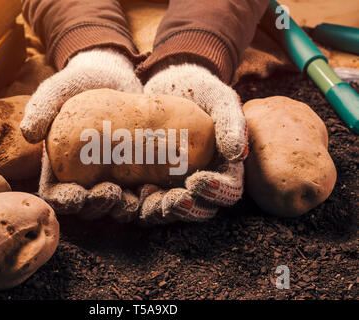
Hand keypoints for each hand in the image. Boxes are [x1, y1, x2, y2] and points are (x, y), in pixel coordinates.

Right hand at [22, 48, 142, 217]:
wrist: (116, 74)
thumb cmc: (80, 84)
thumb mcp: (57, 90)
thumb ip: (41, 108)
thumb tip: (28, 134)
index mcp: (64, 169)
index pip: (61, 195)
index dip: (67, 201)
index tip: (77, 196)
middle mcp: (90, 180)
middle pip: (93, 207)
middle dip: (102, 206)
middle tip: (112, 195)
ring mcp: (118, 178)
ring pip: (123, 206)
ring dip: (132, 209)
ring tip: (139, 198)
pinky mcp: (143, 173)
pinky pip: (151, 192)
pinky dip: (158, 197)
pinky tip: (166, 192)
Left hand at [139, 63, 247, 223]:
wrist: (168, 83)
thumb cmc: (201, 90)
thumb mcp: (220, 100)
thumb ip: (232, 124)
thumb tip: (239, 154)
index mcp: (224, 167)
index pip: (228, 190)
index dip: (217, 191)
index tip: (198, 181)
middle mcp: (201, 180)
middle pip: (198, 207)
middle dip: (186, 208)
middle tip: (173, 200)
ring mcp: (174, 183)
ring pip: (169, 208)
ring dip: (159, 210)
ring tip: (147, 199)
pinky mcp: (149, 180)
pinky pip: (144, 199)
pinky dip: (136, 201)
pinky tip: (126, 193)